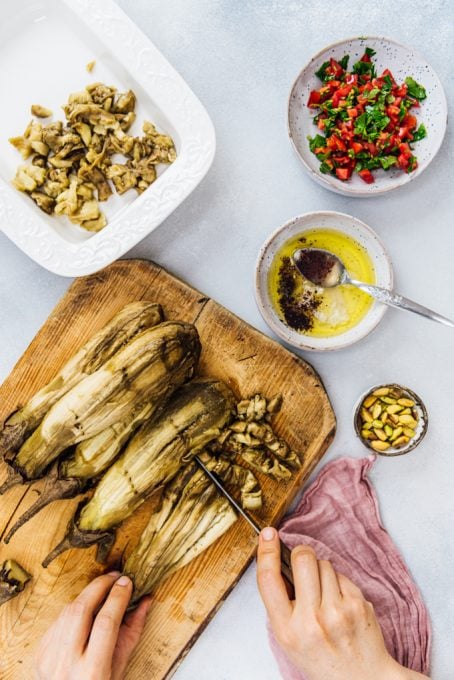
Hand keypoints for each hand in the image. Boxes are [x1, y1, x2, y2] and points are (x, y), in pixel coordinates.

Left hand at [34, 572, 149, 679]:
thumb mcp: (119, 669)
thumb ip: (131, 633)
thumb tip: (145, 601)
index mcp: (91, 671)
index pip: (105, 622)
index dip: (117, 597)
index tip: (126, 582)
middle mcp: (66, 664)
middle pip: (81, 610)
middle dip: (99, 586)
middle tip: (114, 577)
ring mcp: (49, 658)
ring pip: (67, 612)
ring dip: (86, 595)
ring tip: (102, 588)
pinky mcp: (40, 653)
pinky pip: (58, 621)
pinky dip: (73, 610)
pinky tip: (85, 608)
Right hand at [257, 528, 427, 679]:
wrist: (362, 679)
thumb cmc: (322, 656)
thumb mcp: (290, 637)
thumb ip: (282, 603)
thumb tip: (279, 559)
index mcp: (287, 630)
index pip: (269, 580)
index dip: (266, 552)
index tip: (268, 534)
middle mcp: (311, 621)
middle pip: (302, 560)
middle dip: (302, 555)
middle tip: (303, 565)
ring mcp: (337, 613)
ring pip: (324, 564)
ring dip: (322, 572)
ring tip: (325, 596)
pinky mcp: (358, 605)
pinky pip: (342, 575)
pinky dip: (339, 583)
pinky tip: (341, 603)